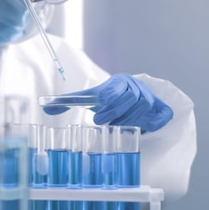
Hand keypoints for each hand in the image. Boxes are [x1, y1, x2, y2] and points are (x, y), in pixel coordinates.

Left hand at [43, 73, 172, 131]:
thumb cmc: (108, 99)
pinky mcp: (163, 109)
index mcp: (120, 81)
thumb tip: (45, 105)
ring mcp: (153, 97)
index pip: (117, 86)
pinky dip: (153, 123)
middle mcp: (138, 86)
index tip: (98, 114)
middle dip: (117, 112)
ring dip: (130, 120)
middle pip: (132, 97)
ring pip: (144, 108)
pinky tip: (142, 128)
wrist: (134, 99)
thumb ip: (68, 101)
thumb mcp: (90, 98)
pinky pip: (162, 115)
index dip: (109, 99)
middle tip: (103, 123)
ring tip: (118, 127)